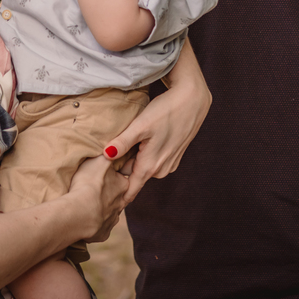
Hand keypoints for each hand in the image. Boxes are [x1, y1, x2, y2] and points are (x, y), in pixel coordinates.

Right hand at [68, 153, 128, 242]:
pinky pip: (99, 228)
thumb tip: (115, 148)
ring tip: (87, 206)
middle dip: (108, 195)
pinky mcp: (102, 234)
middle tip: (95, 192)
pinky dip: (93, 225)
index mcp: (123, 186)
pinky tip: (84, 220)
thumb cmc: (88, 184)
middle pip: (116, 197)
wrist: (79, 213)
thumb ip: (109, 154)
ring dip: (101, 210)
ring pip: (108, 213)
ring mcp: (112, 220)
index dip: (113, 177)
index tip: (102, 177)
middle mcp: (121, 204)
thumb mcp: (99, 160)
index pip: (121, 179)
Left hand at [104, 76, 210, 203]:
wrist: (192, 100)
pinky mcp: (174, 156)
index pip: (131, 189)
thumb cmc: (166, 111)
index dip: (118, 193)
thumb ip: (123, 142)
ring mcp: (169, 163)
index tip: (106, 199)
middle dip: (122, 168)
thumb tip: (106, 154)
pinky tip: (144, 138)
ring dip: (134, 158)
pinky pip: (154, 160)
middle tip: (109, 154)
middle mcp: (161, 170)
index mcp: (151, 166)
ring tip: (128, 141)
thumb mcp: (141, 125)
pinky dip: (146, 152)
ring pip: (144, 165)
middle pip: (134, 174)